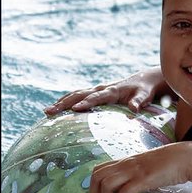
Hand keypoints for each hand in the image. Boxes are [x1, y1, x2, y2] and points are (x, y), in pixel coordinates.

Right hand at [46, 69, 162, 115]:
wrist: (143, 80)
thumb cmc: (144, 90)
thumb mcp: (144, 96)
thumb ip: (139, 102)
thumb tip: (134, 109)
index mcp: (112, 91)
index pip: (97, 97)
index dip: (86, 103)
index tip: (74, 109)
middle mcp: (101, 89)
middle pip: (79, 95)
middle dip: (64, 103)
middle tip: (49, 112)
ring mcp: (96, 90)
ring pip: (75, 94)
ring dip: (61, 102)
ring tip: (47, 112)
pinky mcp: (95, 93)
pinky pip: (77, 96)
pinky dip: (66, 102)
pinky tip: (56, 110)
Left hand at [87, 146, 190, 192]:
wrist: (185, 158)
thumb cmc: (169, 163)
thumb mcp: (146, 166)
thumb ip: (135, 173)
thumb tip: (129, 185)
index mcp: (125, 161)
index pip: (98, 169)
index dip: (95, 184)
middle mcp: (126, 164)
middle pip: (96, 176)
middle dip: (95, 192)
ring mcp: (134, 171)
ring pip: (106, 183)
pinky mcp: (143, 180)